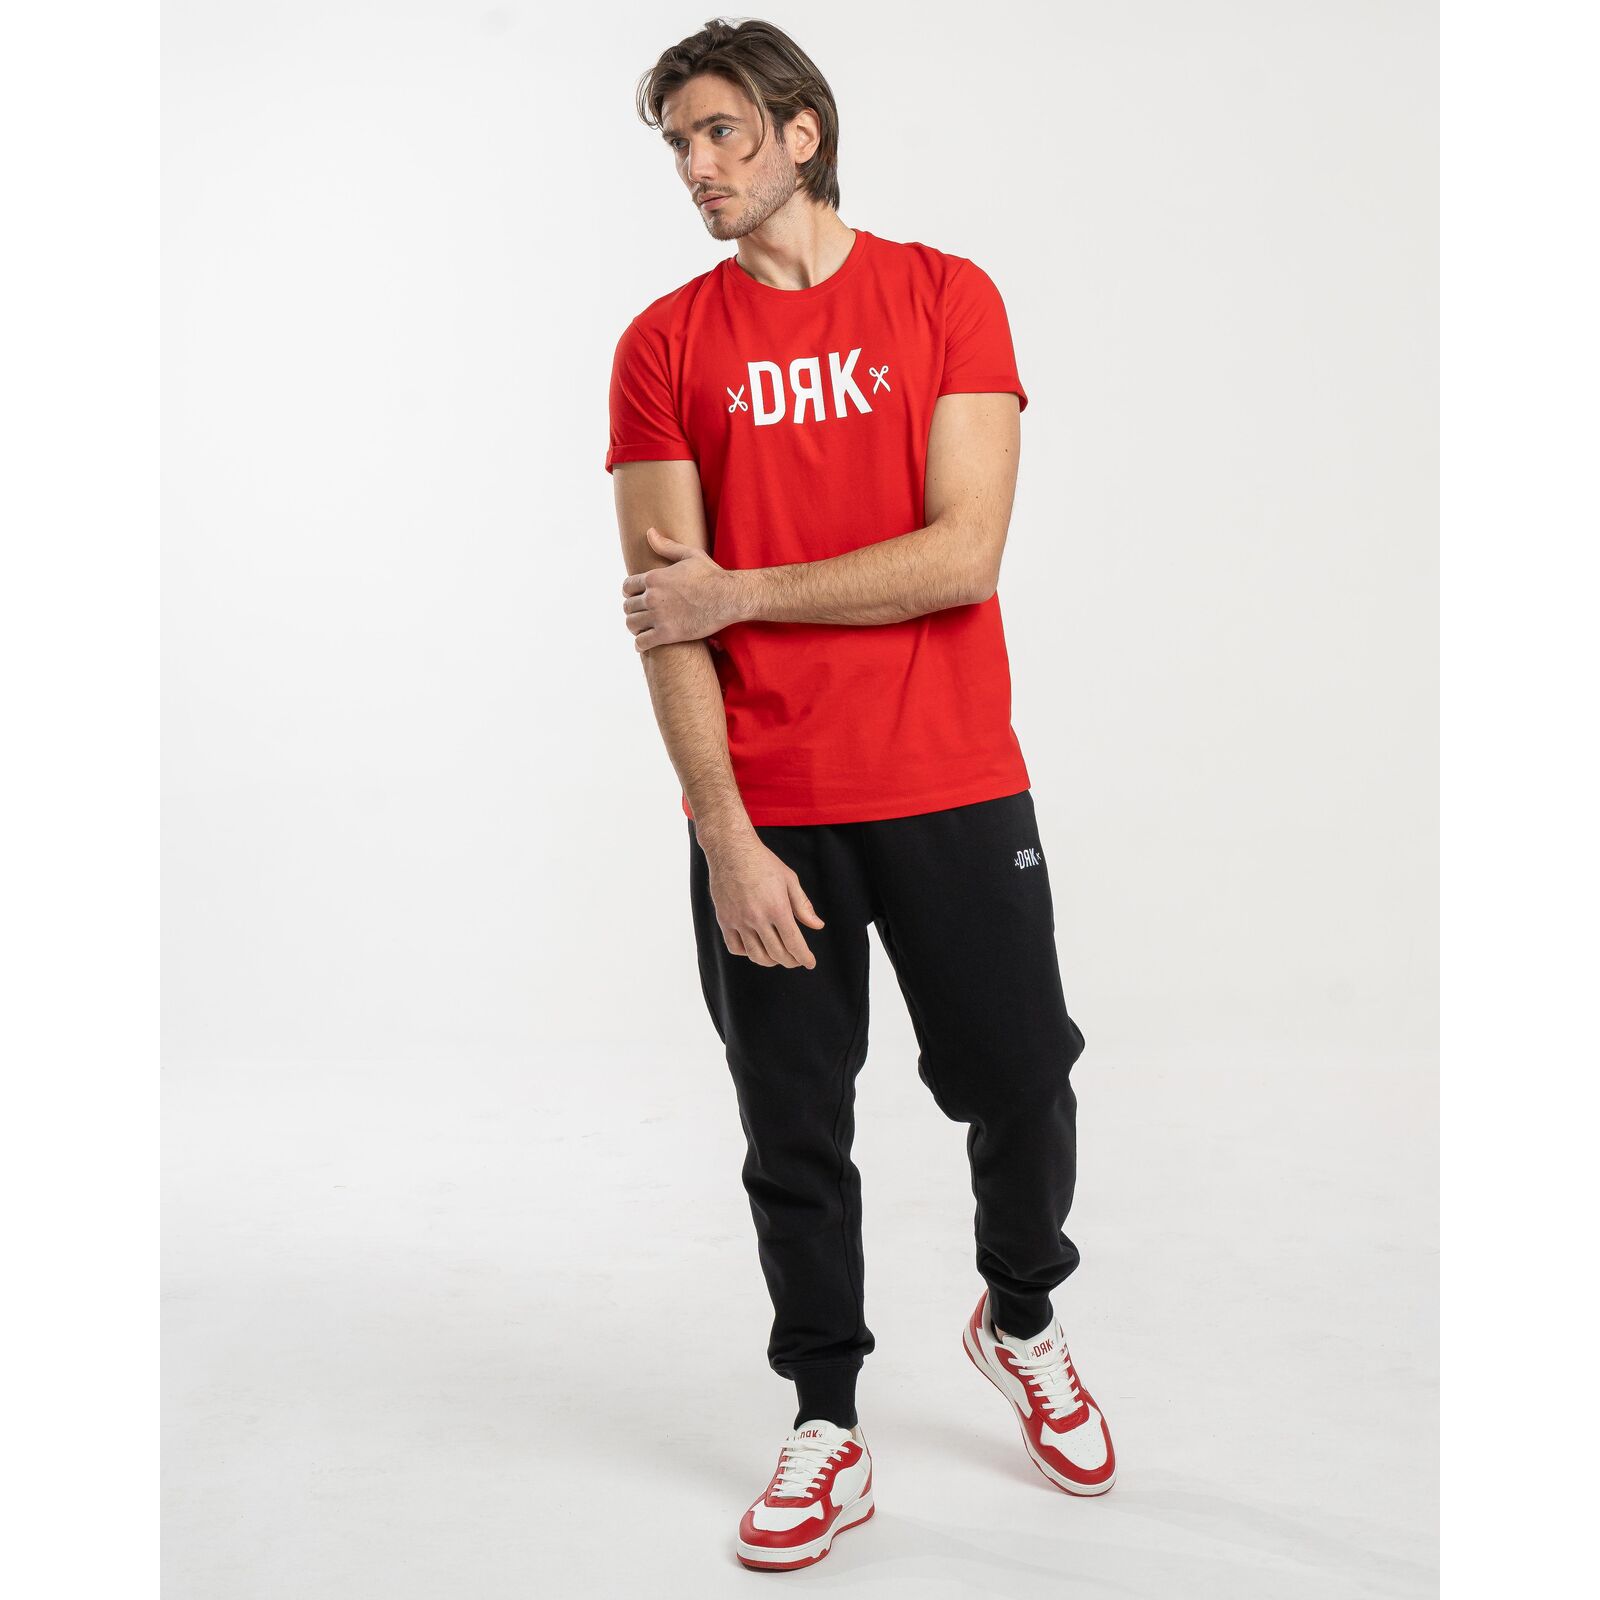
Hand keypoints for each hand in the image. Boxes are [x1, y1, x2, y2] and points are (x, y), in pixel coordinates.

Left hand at [622, 528, 742, 649]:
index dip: (630, 592)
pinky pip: (641, 643)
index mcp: (654, 577)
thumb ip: (666, 546)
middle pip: (627, 606)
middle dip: (633, 610)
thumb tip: (649, 532)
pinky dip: (640, 644)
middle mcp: (652, 596)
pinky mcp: (667, 634)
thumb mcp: (690, 554)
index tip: (635, 597)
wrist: (728, 598)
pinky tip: (644, 643)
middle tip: (641, 614)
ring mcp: (658, 616)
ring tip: (642, 628)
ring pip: (631, 624)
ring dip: (635, 626)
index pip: (627, 587)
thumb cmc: (712, 575)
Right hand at [700, 828, 825, 968]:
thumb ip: (803, 905)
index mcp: (777, 908)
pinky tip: (756, 947)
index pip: (793, 943)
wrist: (731, 850)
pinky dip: (748, 953)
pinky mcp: (724, 920)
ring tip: (777, 957)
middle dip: (791, 961)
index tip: (810, 963)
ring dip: (770, 961)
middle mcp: (757, 918)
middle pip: (777, 953)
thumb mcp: (789, 880)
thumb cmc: (763, 862)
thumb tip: (817, 926)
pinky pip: (736, 947)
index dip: (804, 957)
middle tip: (796, 959)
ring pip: (756, 955)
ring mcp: (738, 920)